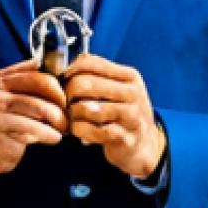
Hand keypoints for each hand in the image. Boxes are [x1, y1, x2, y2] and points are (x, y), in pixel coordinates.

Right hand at [0, 58, 68, 178]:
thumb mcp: (4, 94)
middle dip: (59, 102)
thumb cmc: (0, 120)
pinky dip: (50, 135)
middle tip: (67, 112)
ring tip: (63, 127)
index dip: (55, 86)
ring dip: (58, 120)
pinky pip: (36, 130)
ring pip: (40, 110)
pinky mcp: (5, 134)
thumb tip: (39, 61)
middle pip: (39, 90)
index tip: (64, 96)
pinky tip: (54, 137)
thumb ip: (20, 77)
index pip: (34, 75)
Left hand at [64, 55, 165, 179]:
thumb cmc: (124, 111)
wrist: (144, 144)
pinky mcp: (123, 138)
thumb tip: (67, 66)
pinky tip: (79, 129)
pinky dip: (78, 129)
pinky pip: (89, 130)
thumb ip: (97, 74)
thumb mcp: (118, 88)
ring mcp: (130, 116)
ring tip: (72, 116)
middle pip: (84, 84)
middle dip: (67, 93)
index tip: (62, 80)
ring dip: (72, 113)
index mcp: (130, 76)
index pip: (91, 63)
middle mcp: (133, 93)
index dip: (70, 70)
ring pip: (86, 108)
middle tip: (65, 101)